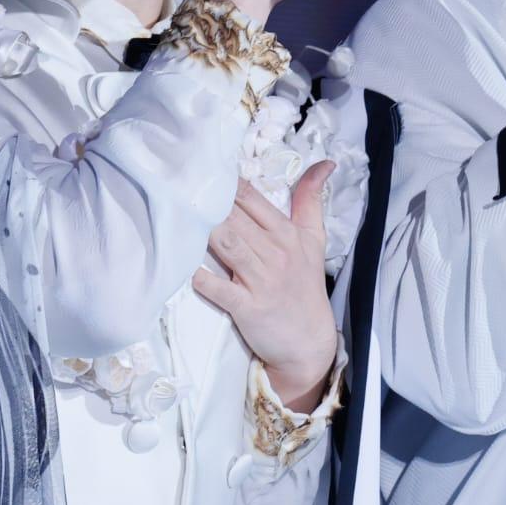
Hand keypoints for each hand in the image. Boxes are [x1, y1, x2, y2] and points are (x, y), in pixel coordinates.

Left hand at [192, 162, 338, 411]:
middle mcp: (275, 252)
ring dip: (204, 230)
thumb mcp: (314, 239)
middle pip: (234, 218)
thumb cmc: (305, 285)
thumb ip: (311, 199)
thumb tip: (325, 163)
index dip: (225, 183)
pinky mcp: (247, 307)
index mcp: (287, 233)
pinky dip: (199, 276)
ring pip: (227, 244)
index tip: (201, 171)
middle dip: (208, 202)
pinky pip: (218, 287)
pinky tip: (183, 265)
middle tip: (181, 187)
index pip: (251, 199)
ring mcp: (261, 280)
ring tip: (180, 215)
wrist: (310, 341)